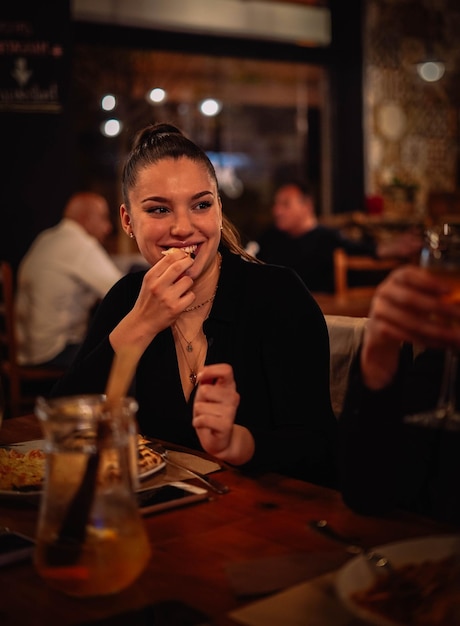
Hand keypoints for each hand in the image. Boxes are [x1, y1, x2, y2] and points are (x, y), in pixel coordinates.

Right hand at [110, 249, 194, 352]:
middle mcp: (158, 286)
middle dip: (188, 262)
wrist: (143, 322)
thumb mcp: (149, 282)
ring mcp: (167, 298)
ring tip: (182, 287)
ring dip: (188, 282)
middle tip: (191, 262)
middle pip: (179, 266)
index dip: (179, 254)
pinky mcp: (176, 308)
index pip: (168, 259)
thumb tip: (179, 258)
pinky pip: (191, 295)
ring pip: (187, 281)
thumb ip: (161, 271)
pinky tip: (182, 299)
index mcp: (150, 277)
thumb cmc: (148, 300)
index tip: (184, 255)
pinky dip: (189, 296)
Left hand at [193, 363, 253, 464]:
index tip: (200, 377)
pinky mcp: (226, 425)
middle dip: (198, 399)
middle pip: (205, 389)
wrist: (219, 440)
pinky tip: (204, 425)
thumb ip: (205, 381)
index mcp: (229, 387)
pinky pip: (203, 419)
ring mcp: (231, 411)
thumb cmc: (211, 414)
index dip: (211, 370)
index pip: (226, 370)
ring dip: (198, 413)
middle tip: (205, 407)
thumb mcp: (206, 395)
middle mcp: (233, 397)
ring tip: (206, 417)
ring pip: (200, 406)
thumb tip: (202, 373)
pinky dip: (198, 423)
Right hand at [361, 264, 459, 388]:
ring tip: (454, 336)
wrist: (382, 326)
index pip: (410, 275)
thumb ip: (435, 295)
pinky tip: (441, 343)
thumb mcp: (419, 294)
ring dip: (436, 330)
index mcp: (397, 277)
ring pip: (409, 321)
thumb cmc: (407, 307)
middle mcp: (385, 291)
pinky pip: (405, 336)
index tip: (448, 290)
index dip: (429, 282)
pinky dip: (425, 341)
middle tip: (458, 314)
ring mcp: (379, 310)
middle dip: (438, 308)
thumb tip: (457, 300)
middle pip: (410, 299)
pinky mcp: (378, 328)